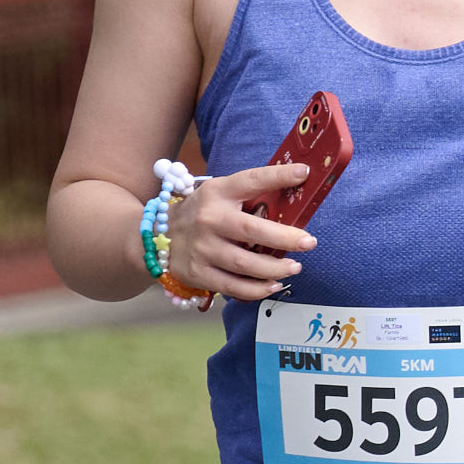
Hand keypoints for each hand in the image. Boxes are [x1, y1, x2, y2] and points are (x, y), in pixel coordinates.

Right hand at [163, 158, 315, 302]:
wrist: (155, 235)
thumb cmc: (202, 213)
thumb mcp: (219, 194)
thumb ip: (249, 196)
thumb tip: (296, 196)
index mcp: (218, 192)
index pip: (251, 180)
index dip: (278, 176)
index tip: (305, 173)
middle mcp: (209, 219)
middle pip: (251, 230)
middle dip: (284, 238)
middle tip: (309, 242)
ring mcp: (202, 249)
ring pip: (244, 264)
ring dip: (275, 268)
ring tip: (295, 267)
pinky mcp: (198, 274)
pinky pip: (233, 287)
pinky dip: (257, 289)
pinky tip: (273, 285)